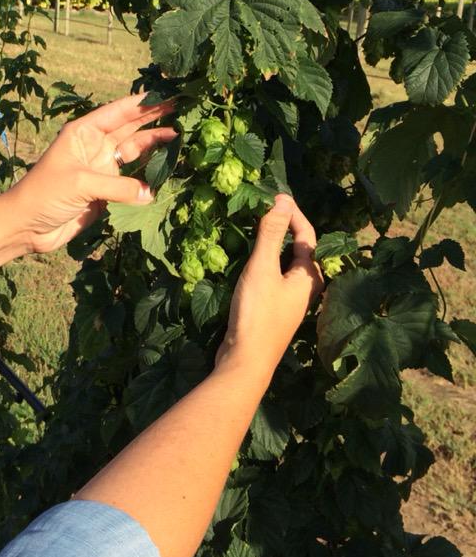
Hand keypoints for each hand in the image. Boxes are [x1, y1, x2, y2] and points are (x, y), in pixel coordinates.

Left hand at [8, 94, 177, 253]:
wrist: (27, 226)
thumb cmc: (45, 194)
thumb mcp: (81, 183)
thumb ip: (118, 186)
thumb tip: (151, 193)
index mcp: (84, 132)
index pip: (119, 112)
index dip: (144, 103)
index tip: (169, 94)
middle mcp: (95, 145)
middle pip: (131, 128)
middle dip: (155, 118)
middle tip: (183, 108)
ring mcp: (102, 168)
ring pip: (135, 152)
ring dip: (155, 145)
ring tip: (180, 136)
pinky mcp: (106, 190)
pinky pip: (133, 180)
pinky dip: (149, 176)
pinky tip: (166, 170)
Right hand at [216, 194, 322, 375]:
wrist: (246, 361)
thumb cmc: (257, 313)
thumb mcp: (262, 268)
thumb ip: (272, 234)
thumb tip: (283, 201)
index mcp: (309, 277)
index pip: (307, 235)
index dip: (293, 214)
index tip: (275, 196)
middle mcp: (306, 289)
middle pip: (301, 250)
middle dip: (287, 228)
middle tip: (267, 210)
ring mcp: (292, 302)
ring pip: (288, 266)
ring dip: (276, 246)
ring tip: (259, 231)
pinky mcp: (276, 312)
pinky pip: (277, 278)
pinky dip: (268, 263)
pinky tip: (253, 264)